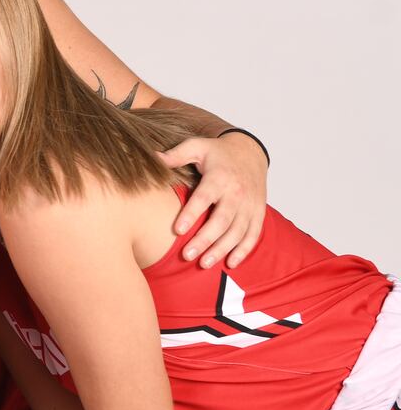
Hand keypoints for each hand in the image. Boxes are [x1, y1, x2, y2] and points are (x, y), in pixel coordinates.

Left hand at [158, 132, 267, 268]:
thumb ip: (175, 155)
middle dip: (205, 240)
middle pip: (222, 220)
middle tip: (187, 255)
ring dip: (222, 249)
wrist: (250, 153)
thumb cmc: (217, 152)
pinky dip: (244, 250)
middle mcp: (237, 193)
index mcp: (219, 177)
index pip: (205, 197)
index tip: (177, 230)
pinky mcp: (258, 213)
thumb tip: (151, 158)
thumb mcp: (196, 146)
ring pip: (238, 232)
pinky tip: (230, 263)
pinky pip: (253, 234)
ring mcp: (249, 205)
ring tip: (203, 263)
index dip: (192, 214)